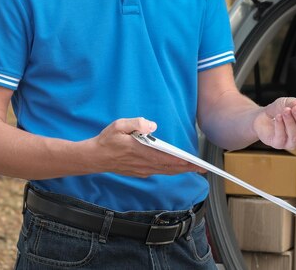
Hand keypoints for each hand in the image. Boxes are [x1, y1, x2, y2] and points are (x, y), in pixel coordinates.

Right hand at [90, 117, 205, 176]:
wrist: (94, 158)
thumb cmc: (107, 140)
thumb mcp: (119, 125)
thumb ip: (136, 123)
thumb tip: (152, 126)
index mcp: (140, 151)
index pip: (165, 158)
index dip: (180, 161)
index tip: (193, 162)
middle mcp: (143, 163)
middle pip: (169, 167)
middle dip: (186, 168)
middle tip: (202, 168)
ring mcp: (141, 169)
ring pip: (165, 171)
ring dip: (180, 170)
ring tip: (194, 168)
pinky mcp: (139, 172)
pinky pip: (159, 172)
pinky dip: (170, 170)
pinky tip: (177, 168)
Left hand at [253, 97, 295, 149]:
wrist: (262, 117)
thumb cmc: (278, 110)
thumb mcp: (285, 102)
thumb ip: (291, 102)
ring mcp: (292, 142)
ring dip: (290, 122)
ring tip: (284, 111)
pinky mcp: (279, 144)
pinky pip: (282, 137)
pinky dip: (280, 126)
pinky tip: (278, 117)